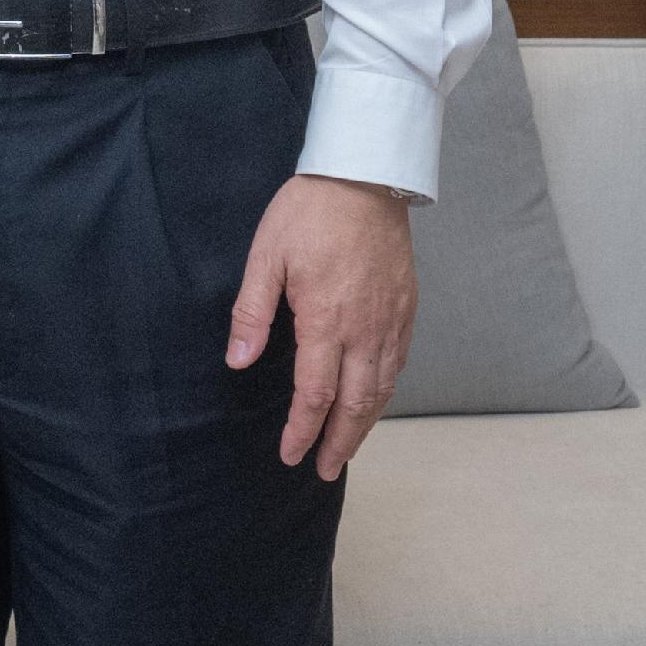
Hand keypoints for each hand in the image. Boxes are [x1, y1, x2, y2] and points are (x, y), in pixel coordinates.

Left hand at [228, 174, 415, 478]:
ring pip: (383, 387)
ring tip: (347, 447)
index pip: (315, 393)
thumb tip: (239, 360)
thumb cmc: (310, 212)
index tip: (291, 455)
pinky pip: (399, 362)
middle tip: (325, 470)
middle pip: (356, 402)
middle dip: (339, 442)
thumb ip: (252, 312)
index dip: (303, 430)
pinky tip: (374, 399)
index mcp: (327, 319)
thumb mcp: (266, 256)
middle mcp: (365, 327)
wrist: (366, 175)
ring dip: (365, 423)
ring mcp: (391, 318)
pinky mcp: (406, 306)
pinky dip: (386, 390)